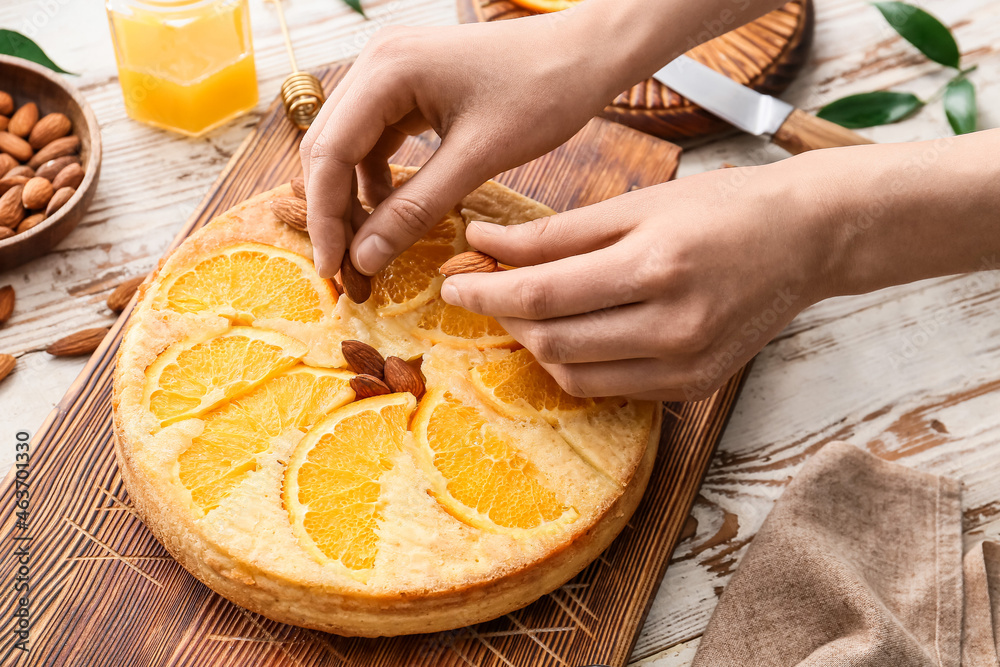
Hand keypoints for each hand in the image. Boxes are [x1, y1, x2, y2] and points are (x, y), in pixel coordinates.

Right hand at [299, 10, 629, 277]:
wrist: (584, 55)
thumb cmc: (541, 94)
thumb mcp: (476, 159)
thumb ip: (415, 209)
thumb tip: (364, 259)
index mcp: (387, 70)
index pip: (330, 153)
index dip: (326, 217)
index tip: (332, 270)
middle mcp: (376, 62)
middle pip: (329, 147)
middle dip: (334, 210)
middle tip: (345, 268)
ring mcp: (390, 70)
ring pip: (349, 144)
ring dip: (354, 196)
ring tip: (368, 247)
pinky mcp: (408, 85)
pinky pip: (376, 137)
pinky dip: (378, 177)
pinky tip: (393, 210)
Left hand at [440, 160, 834, 400]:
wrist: (806, 238)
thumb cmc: (722, 207)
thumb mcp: (638, 203)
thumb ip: (555, 233)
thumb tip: (484, 241)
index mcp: (656, 266)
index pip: (544, 293)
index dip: (487, 291)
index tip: (453, 281)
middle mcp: (674, 325)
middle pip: (553, 340)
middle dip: (505, 316)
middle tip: (485, 289)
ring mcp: (687, 365)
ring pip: (574, 375)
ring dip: (536, 344)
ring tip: (527, 309)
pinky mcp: (694, 386)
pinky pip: (609, 388)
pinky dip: (576, 363)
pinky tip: (572, 331)